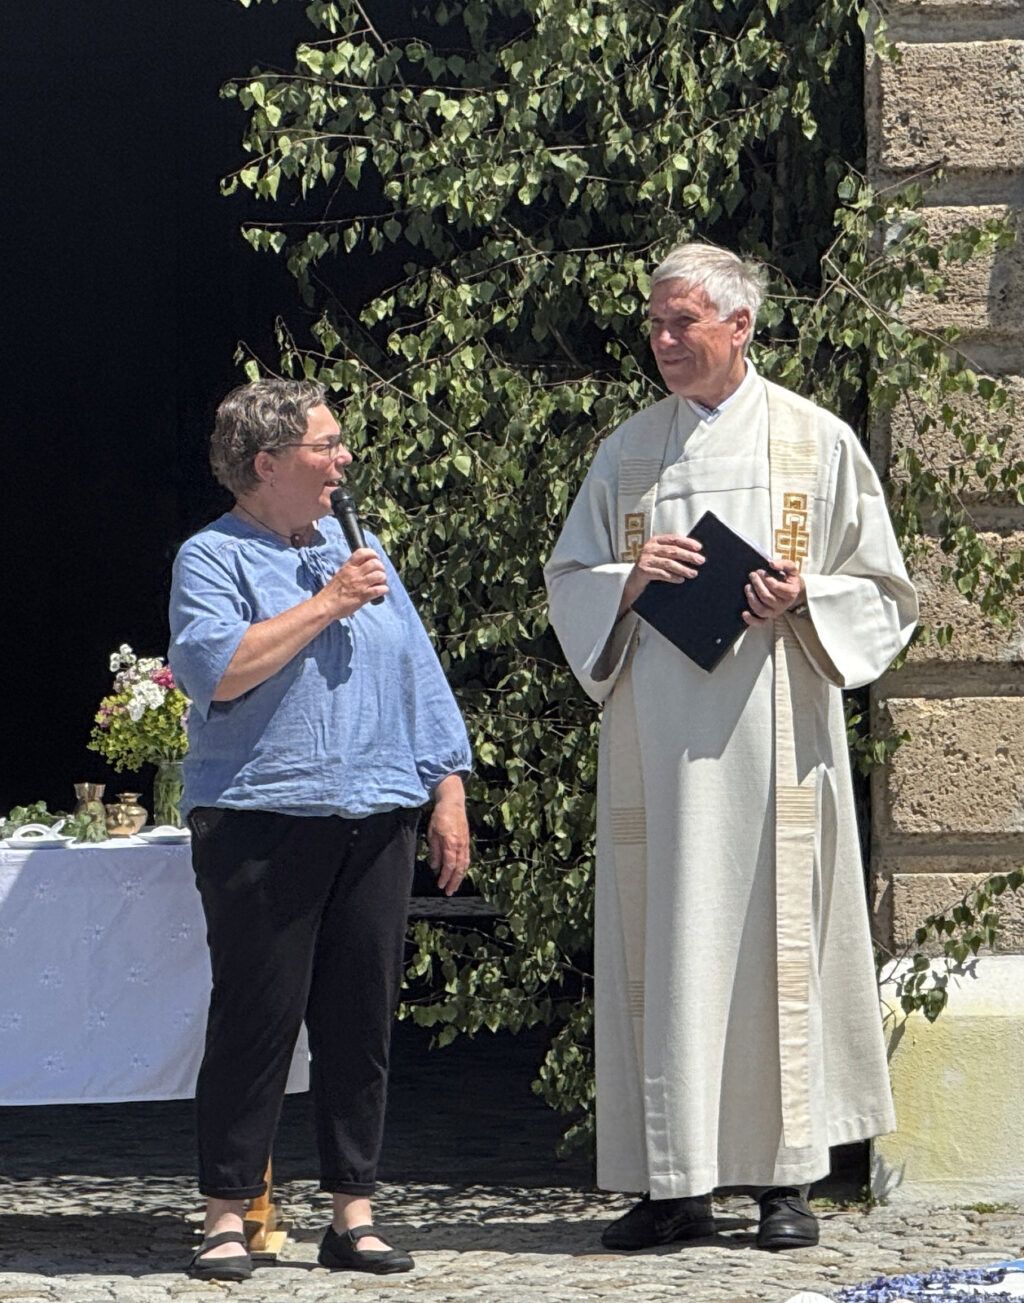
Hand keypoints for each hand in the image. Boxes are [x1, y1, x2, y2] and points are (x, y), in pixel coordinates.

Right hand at [319, 547, 387, 618]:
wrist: (326, 605)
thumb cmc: (331, 593)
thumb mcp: (340, 575)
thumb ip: (351, 571)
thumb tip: (363, 569)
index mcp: (348, 567)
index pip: (362, 552)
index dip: (372, 553)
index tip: (375, 558)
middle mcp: (354, 573)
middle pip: (375, 563)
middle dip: (381, 567)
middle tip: (379, 573)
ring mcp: (360, 584)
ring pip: (379, 575)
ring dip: (383, 578)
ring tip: (380, 583)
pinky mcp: (364, 596)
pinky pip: (380, 589)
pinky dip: (384, 589)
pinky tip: (381, 591)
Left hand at [428, 776, 469, 895]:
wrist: (453, 802)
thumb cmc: (440, 816)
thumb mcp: (432, 833)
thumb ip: (435, 851)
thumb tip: (435, 866)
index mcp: (451, 843)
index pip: (449, 865)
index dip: (445, 877)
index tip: (440, 885)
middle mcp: (461, 845)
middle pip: (459, 868)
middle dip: (454, 881)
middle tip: (449, 892)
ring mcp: (465, 843)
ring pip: (465, 864)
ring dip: (460, 877)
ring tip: (454, 886)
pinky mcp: (467, 841)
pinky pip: (467, 858)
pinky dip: (464, 868)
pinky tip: (460, 873)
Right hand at [620, 533, 704, 613]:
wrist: (633, 582)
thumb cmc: (651, 568)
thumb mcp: (660, 556)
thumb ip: (672, 552)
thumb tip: (694, 554)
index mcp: (655, 541)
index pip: (674, 538)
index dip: (687, 542)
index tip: (699, 548)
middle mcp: (649, 548)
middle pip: (673, 550)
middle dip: (688, 556)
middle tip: (701, 561)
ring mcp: (645, 559)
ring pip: (668, 563)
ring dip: (683, 568)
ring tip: (693, 573)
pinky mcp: (643, 571)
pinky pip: (661, 574)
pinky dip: (672, 577)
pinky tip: (680, 580)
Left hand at [742, 559, 804, 626]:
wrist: (794, 591)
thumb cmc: (789, 578)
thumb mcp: (791, 569)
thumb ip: (784, 563)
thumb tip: (771, 563)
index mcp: (791, 593)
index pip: (776, 587)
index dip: (766, 579)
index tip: (760, 571)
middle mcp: (783, 605)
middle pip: (767, 597)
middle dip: (757, 585)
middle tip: (752, 575)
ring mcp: (775, 612)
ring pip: (762, 610)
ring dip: (752, 598)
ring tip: (747, 587)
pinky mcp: (769, 617)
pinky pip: (760, 623)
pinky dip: (751, 620)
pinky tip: (744, 613)